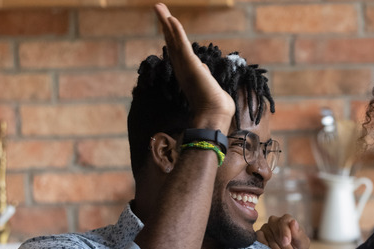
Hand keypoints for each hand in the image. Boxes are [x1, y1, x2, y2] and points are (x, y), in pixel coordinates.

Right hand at [154, 3, 234, 132]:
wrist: (215, 114)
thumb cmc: (215, 105)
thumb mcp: (209, 85)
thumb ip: (204, 75)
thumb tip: (204, 69)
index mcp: (187, 72)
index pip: (177, 49)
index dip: (171, 35)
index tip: (167, 23)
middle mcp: (182, 68)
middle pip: (171, 41)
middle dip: (165, 24)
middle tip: (158, 8)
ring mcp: (185, 66)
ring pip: (173, 39)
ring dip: (166, 22)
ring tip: (158, 6)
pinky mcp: (190, 64)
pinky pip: (181, 44)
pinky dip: (176, 31)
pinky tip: (171, 19)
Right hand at [256, 214, 309, 248]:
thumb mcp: (303, 243)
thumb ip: (299, 234)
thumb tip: (293, 222)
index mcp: (287, 220)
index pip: (284, 221)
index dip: (285, 232)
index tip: (286, 243)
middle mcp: (275, 222)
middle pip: (275, 229)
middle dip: (283, 246)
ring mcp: (265, 228)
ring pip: (267, 235)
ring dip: (274, 248)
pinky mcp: (258, 235)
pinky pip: (258, 237)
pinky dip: (263, 246)